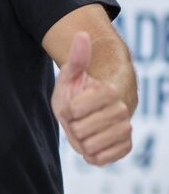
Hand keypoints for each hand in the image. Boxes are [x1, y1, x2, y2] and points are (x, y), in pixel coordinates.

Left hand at [51, 32, 132, 165]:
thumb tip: (81, 33)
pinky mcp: (126, 146)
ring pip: (90, 147)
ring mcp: (126, 129)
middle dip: (73, 127)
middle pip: (81, 131)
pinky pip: (101, 159)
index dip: (67, 111)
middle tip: (78, 120)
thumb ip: (77, 58)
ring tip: (85, 131)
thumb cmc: (77, 92)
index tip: (72, 106)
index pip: (74, 110)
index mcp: (109, 91)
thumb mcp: (70, 76)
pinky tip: (92, 145)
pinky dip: (91, 156)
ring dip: (80, 142)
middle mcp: (122, 109)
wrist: (93, 112)